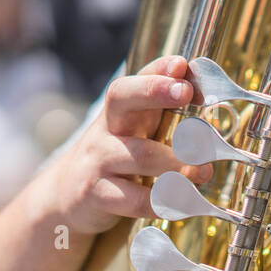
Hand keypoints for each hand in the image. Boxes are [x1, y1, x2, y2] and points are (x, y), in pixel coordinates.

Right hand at [33, 55, 211, 235]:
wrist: (67, 197)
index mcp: (120, 111)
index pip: (133, 79)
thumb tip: (193, 81)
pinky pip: (134, 200)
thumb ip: (162, 106)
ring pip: (140, 155)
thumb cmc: (117, 157)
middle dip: (155, 91)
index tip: (181, 67)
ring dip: (178, 163)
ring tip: (203, 171)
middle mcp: (106, 129)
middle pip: (122, 97)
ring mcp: (98, 161)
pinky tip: (184, 204)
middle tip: (187, 94)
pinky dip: (164, 203)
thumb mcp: (134, 129)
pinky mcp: (96, 196)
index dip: (156, 73)